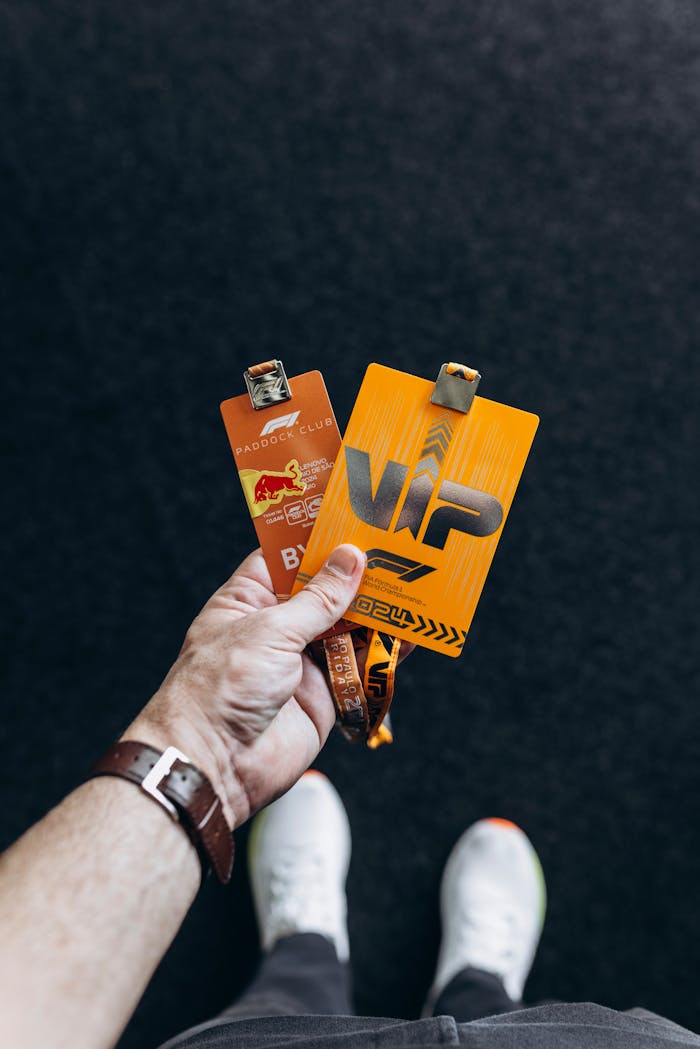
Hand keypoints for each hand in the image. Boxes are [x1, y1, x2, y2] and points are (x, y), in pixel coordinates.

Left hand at [123, 545, 409, 829]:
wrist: (214, 764)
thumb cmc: (218, 689)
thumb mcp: (270, 630)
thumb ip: (318, 600)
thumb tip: (351, 559)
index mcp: (248, 602)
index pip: (287, 559)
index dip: (319, 540)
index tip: (354, 520)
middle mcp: (275, 628)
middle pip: (325, 593)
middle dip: (357, 578)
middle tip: (396, 553)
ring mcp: (300, 662)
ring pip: (347, 630)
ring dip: (376, 615)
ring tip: (411, 591)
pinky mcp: (324, 696)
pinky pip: (359, 669)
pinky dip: (383, 655)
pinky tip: (406, 638)